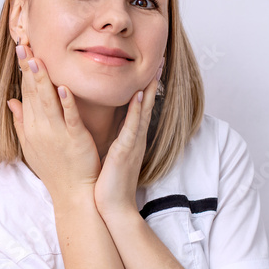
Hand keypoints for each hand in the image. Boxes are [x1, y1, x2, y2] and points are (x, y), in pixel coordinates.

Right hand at [6, 35, 101, 203]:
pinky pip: (70, 118)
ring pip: (47, 102)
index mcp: (32, 127)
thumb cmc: (55, 170)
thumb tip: (11, 102)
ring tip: (36, 59)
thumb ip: (21, 122)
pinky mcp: (75, 140)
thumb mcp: (32, 145)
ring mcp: (57, 134)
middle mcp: (40, 128)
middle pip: (32, 93)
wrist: (73, 193)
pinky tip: (63, 87)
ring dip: (41, 80)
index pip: (25, 92)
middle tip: (23, 44)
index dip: (23, 70)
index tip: (22, 48)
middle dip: (28, 67)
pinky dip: (66, 103)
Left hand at [93, 59, 162, 221]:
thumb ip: (114, 141)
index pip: (139, 108)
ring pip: (142, 111)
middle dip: (153, 82)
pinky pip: (131, 128)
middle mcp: (135, 138)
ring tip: (154, 69)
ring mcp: (133, 144)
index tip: (150, 68)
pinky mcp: (125, 152)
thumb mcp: (112, 156)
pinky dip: (136, 111)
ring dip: (148, 89)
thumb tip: (111, 129)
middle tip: (160, 59)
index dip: (145, 87)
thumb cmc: (109, 184)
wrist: (112, 209)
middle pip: (146, 104)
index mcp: (130, 138)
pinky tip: (139, 95)